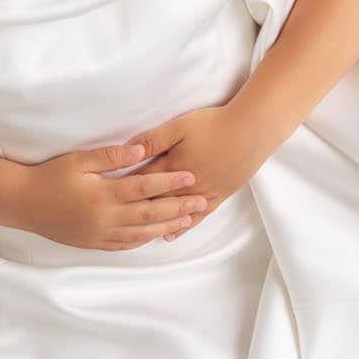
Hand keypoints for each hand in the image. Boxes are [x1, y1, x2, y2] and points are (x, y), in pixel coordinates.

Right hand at [14, 141, 212, 251]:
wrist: (22, 204)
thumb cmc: (49, 177)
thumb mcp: (78, 160)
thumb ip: (111, 156)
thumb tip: (142, 149)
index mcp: (103, 195)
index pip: (145, 188)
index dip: (170, 182)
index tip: (191, 176)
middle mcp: (105, 219)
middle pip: (150, 214)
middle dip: (178, 207)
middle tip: (201, 201)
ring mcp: (100, 234)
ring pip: (141, 233)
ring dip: (166, 226)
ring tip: (187, 220)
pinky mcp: (93, 244)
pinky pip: (124, 245)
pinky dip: (143, 240)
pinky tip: (156, 234)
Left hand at [123, 104, 273, 231]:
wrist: (251, 131)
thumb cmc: (214, 124)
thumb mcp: (179, 127)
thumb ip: (154, 140)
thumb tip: (129, 151)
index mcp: (173, 166)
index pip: (142, 182)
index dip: (123, 190)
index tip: (106, 200)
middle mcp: (186, 185)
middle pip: (156, 202)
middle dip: (134, 211)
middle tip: (113, 223)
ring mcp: (203, 193)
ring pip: (174, 213)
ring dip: (156, 223)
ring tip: (137, 233)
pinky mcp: (219, 195)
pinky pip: (197, 216)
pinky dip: (182, 226)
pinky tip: (171, 234)